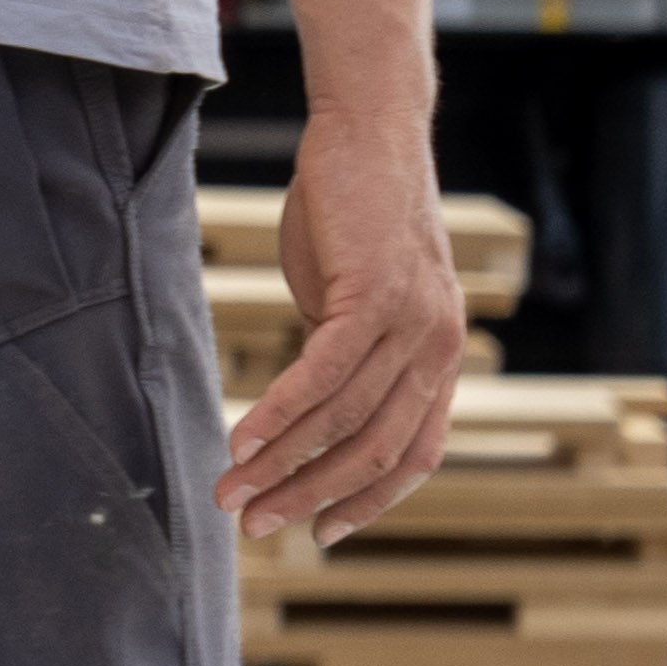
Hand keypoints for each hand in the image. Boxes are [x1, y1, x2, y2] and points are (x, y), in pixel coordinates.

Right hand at [216, 99, 462, 545]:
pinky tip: (241, 441)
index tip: (319, 533)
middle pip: (374, 451)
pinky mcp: (372, 296)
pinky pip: (321, 374)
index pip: (413, 455)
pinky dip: (278, 415)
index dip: (366, 502)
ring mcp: (412, 324)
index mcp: (439, 357)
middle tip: (252, 526)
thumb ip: (343, 354)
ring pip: (342, 420)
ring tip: (228, 492)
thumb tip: (307, 409)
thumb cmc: (354, 212)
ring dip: (279, 464)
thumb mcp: (353, 296)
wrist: (370, 132)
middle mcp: (438, 349)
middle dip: (308, 497)